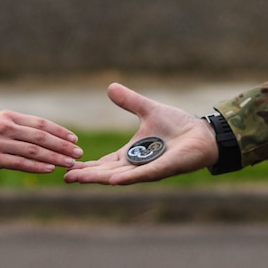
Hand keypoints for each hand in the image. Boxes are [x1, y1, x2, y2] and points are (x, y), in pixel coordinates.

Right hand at [0, 111, 82, 172]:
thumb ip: (16, 127)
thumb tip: (39, 135)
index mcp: (9, 116)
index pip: (41, 123)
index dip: (60, 131)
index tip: (75, 139)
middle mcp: (7, 127)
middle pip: (42, 137)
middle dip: (63, 146)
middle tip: (79, 153)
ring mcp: (1, 143)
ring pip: (35, 151)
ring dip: (55, 157)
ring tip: (70, 163)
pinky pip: (21, 163)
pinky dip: (38, 166)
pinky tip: (50, 170)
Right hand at [63, 83, 217, 184]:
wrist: (203, 133)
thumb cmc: (178, 126)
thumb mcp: (148, 110)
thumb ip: (129, 101)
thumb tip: (110, 87)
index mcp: (131, 154)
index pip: (104, 163)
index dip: (86, 165)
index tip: (67, 165)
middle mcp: (137, 165)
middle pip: (106, 172)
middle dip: (86, 175)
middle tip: (64, 177)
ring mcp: (148, 169)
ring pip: (119, 176)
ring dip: (99, 178)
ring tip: (79, 179)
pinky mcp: (163, 169)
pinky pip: (143, 174)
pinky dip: (128, 178)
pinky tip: (113, 180)